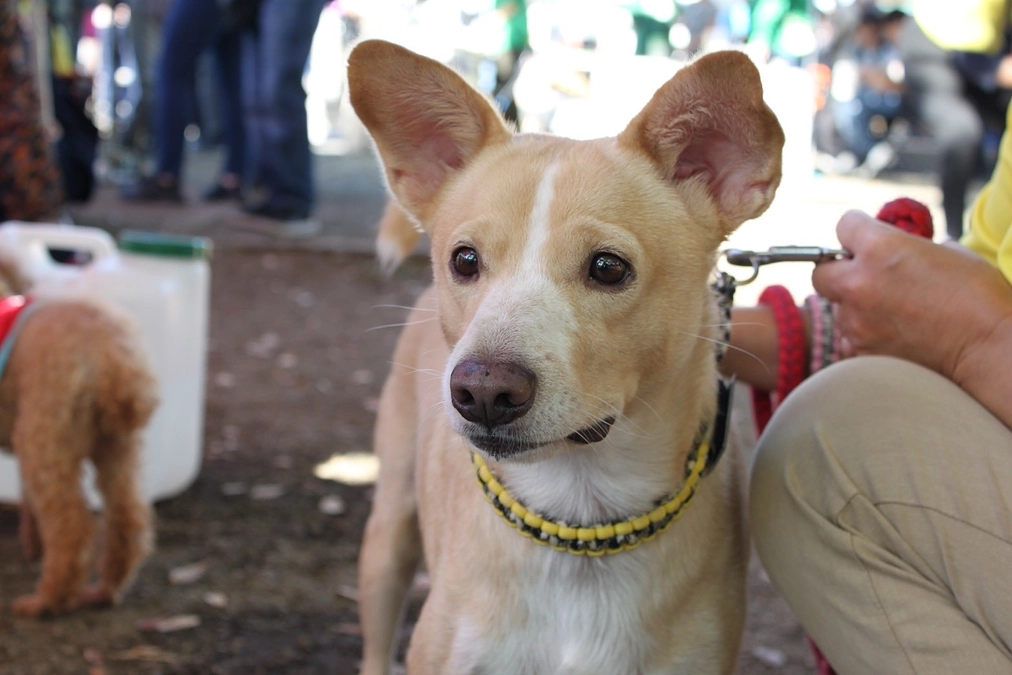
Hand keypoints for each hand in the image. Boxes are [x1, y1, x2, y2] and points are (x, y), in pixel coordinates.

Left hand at [812, 211, 1011, 408]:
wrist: (989, 347)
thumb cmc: (979, 297)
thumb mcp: (947, 252)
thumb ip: (911, 247)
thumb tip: (902, 250)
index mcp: (880, 249)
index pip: (844, 225)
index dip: (856, 231)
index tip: (863, 239)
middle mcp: (859, 283)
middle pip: (821, 271)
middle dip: (838, 271)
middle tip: (863, 278)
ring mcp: (856, 321)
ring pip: (837, 309)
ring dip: (854, 307)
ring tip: (890, 313)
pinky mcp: (860, 351)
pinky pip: (848, 339)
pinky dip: (863, 337)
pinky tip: (891, 336)